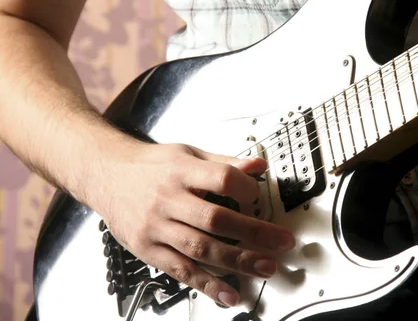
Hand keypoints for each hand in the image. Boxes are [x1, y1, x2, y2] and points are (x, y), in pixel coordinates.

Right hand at [90, 142, 295, 307]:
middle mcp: (168, 200)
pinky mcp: (149, 250)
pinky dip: (207, 284)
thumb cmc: (151, 166)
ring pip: (200, 248)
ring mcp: (156, 227)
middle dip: (253, 233)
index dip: (246, 188)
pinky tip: (229, 293)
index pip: (221, 179)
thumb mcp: (188, 154)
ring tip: (265, 267)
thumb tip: (259, 166)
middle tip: (281, 242)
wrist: (107, 174)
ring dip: (237, 261)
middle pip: (215, 219)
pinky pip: (181, 270)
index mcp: (181, 172)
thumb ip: (224, 163)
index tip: (260, 196)